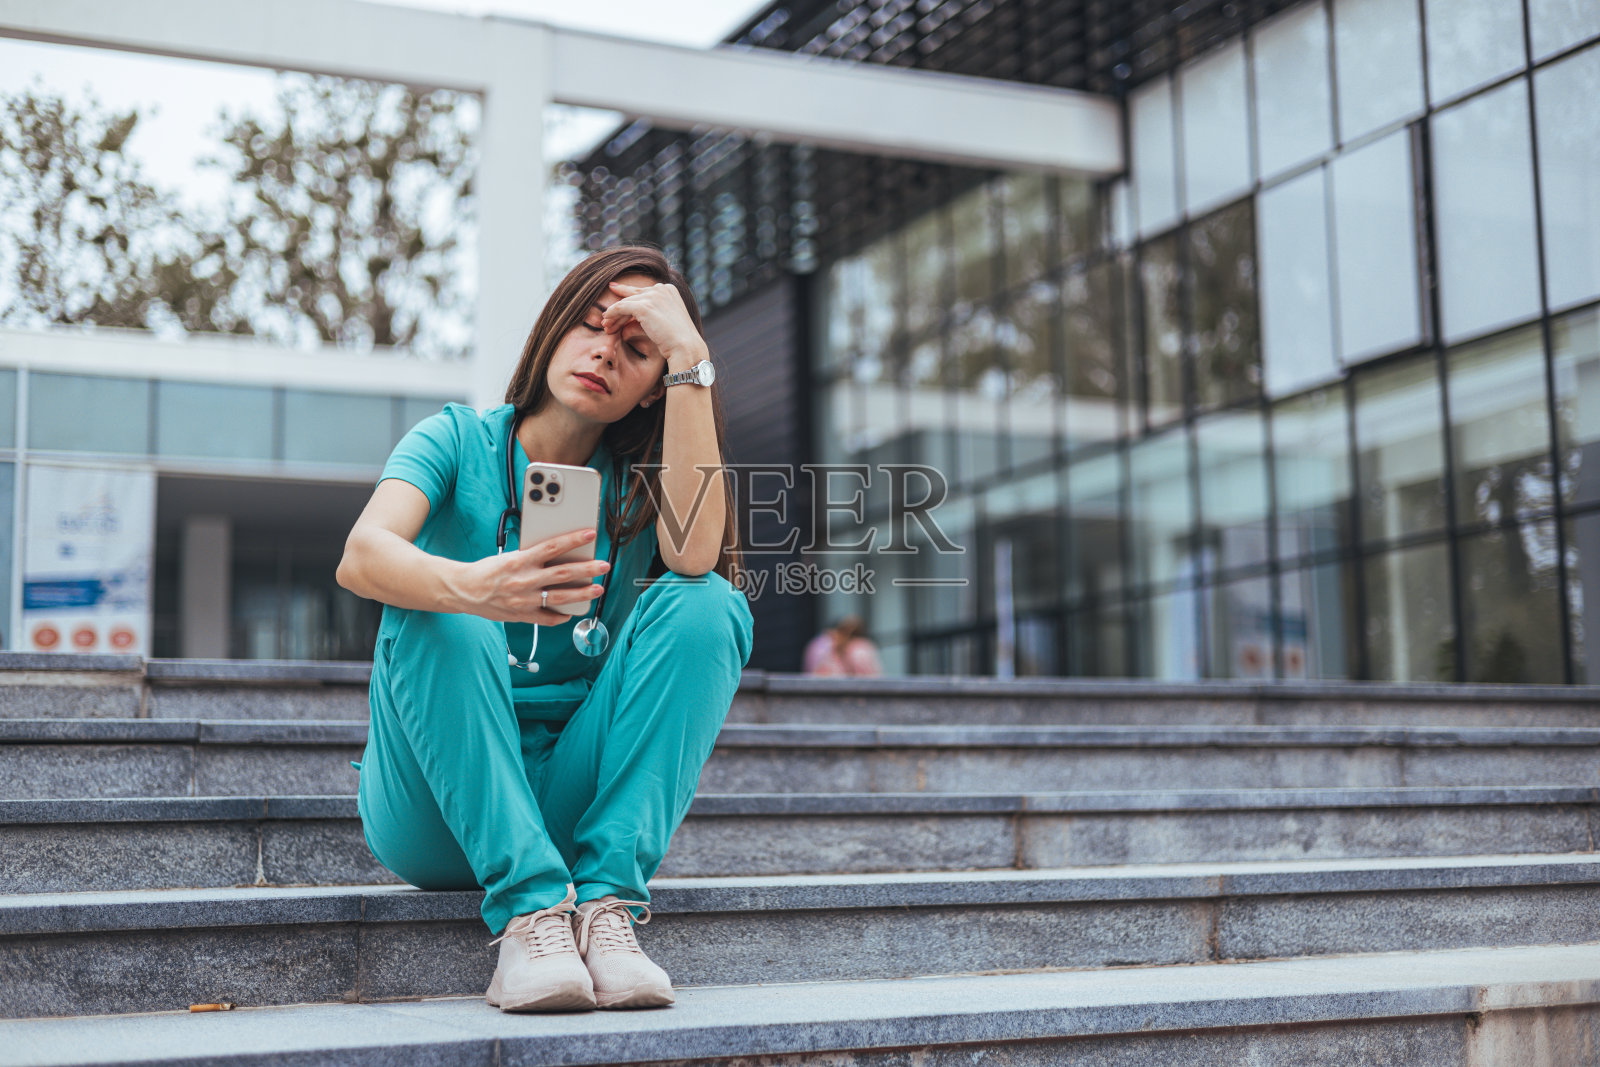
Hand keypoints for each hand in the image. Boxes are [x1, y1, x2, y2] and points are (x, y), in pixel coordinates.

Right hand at [456, 527, 610, 623]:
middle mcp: (524, 580)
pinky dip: (560, 616)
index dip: (574, 540)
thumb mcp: (509, 556)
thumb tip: (556, 554)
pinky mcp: (522, 615)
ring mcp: (524, 600)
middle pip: (564, 573)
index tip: (590, 534)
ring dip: (582, 593)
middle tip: (604, 566)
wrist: (463, 591)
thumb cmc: (486, 571)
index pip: (553, 547)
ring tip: (598, 589)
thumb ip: (531, 558)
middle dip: (588, 569)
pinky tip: (570, 612)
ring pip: (561, 597)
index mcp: (520, 561)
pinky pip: (547, 618)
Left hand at [602, 280, 707, 368]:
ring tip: (606, 325)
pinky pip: (621, 307)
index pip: (643, 291)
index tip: (614, 290)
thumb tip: (636, 315)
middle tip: (606, 317)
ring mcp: (653, 296)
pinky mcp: (644, 306)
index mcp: (669, 289)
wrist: (685, 347)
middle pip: (633, 297)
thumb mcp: (667, 320)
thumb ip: (655, 312)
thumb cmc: (678, 340)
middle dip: (619, 308)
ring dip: (614, 315)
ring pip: (626, 302)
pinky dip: (612, 314)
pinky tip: (606, 321)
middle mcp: (661, 289)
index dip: (627, 292)